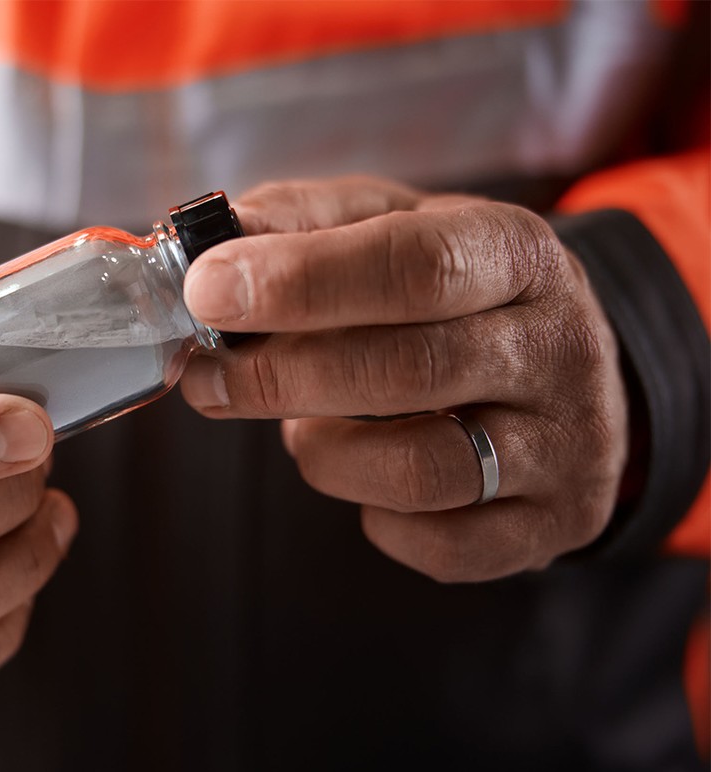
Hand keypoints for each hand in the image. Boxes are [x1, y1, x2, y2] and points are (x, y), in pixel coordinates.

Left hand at [180, 177, 627, 581]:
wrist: (557, 362)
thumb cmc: (446, 289)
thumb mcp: (385, 225)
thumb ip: (298, 223)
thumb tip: (204, 249)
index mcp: (516, 251)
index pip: (415, 265)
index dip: (302, 281)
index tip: (208, 291)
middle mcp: (560, 346)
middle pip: (410, 369)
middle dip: (282, 377)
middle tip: (207, 379)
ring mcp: (568, 444)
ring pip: (422, 469)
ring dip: (326, 454)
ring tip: (301, 428)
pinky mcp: (557, 521)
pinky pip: (443, 545)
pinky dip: (377, 519)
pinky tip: (363, 478)